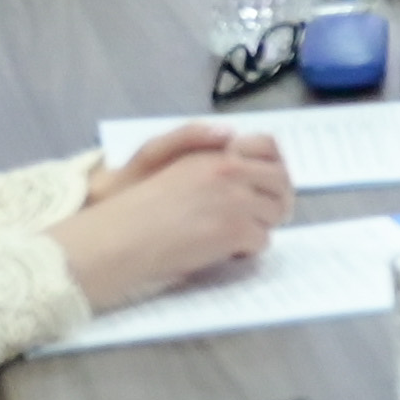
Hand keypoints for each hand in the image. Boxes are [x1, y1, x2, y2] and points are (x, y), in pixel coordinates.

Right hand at [50, 125, 292, 309]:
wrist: (119, 238)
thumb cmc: (134, 205)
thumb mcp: (165, 161)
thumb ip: (204, 152)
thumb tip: (235, 147)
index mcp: (212, 153)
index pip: (267, 147)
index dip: (274, 167)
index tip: (269, 185)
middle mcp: (228, 169)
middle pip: (280, 182)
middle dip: (277, 201)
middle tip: (266, 217)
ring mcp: (234, 199)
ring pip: (274, 213)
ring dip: (261, 226)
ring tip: (238, 237)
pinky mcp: (233, 229)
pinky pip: (262, 240)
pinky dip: (249, 250)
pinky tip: (228, 253)